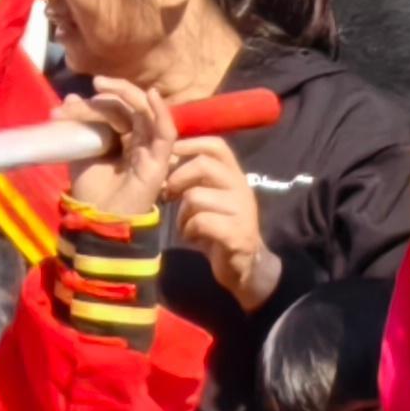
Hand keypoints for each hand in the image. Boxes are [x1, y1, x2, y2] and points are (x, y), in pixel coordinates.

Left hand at [65, 75, 176, 223]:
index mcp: (126, 139)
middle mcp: (141, 142)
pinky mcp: (159, 162)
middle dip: (113, 92)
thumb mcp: (81, 148)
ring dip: (130, 94)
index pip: (119, 108)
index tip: (68, 104)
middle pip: (133, 107)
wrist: (96, 216)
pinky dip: (162, 113)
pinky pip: (166, 133)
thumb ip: (80, 124)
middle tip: (94, 84)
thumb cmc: (91, 188)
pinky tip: (152, 95)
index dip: (98, 100)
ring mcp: (152, 151)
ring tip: (104, 84)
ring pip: (147, 114)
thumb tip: (72, 96)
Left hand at [162, 138, 280, 311]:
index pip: (216, 145)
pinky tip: (192, 238)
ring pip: (196, 196)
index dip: (189, 144)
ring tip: (185, 225)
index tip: (169, 157)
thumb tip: (165, 157)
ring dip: (181, 213)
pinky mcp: (237, 234)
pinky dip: (188, 231)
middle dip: (177, 178)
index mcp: (234, 175)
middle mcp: (241, 188)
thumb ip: (195, 177)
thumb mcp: (209, 196)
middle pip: (203, 165)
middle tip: (168, 195)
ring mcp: (242, 211)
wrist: (244, 266)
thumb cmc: (218, 228)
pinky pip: (200, 222)